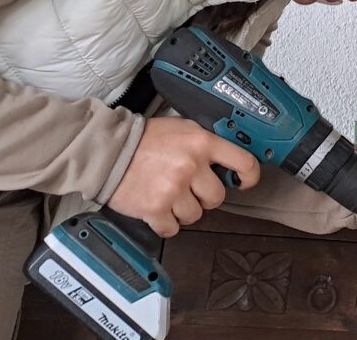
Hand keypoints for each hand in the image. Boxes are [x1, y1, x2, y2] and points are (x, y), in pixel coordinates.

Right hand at [108, 117, 260, 236]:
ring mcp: (173, 189)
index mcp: (201, 143)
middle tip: (188, 188)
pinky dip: (165, 223)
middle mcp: (190, 166)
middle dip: (205, 196)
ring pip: (195, 215)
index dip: (249, 177)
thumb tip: (226, 158)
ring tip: (168, 195)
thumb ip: (205, 142)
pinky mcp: (155, 208)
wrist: (107, 151)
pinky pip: (172, 228)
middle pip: (217, 197)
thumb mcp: (181, 128)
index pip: (243, 162)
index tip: (244, 182)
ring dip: (183, 210)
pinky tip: (157, 209)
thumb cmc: (143, 139)